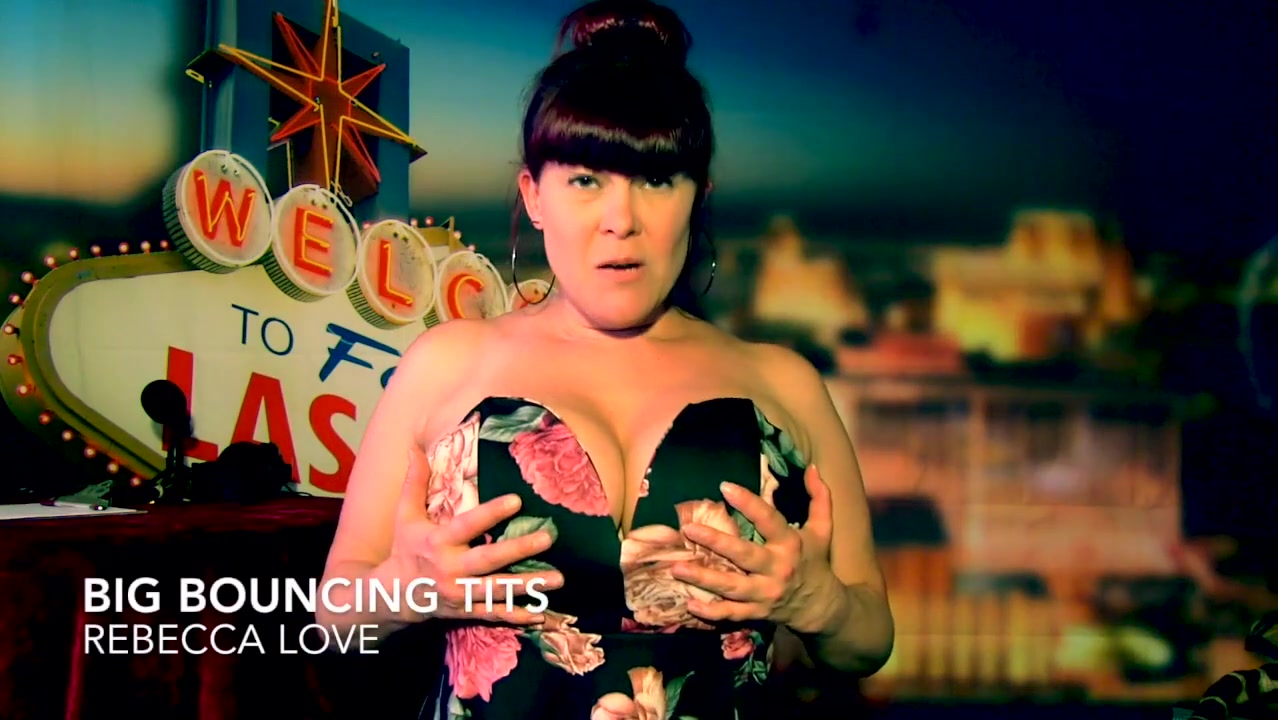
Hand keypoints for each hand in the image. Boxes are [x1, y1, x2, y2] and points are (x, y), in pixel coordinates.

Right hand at [377, 445, 561, 624]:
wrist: (392, 596)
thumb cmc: (405, 549)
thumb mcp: (405, 515)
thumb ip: (415, 483)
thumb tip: (414, 448)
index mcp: (438, 542)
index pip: (468, 525)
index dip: (491, 514)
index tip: (517, 500)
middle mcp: (451, 569)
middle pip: (488, 560)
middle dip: (519, 549)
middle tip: (547, 538)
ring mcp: (460, 593)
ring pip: (498, 590)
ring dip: (529, 585)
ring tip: (558, 578)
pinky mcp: (466, 610)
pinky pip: (494, 614)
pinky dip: (517, 616)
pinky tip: (542, 614)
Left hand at [672, 465, 841, 633]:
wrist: (821, 606)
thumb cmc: (815, 561)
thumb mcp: (823, 529)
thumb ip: (820, 497)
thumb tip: (811, 467)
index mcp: (790, 544)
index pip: (768, 520)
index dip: (748, 503)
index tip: (724, 486)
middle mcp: (777, 569)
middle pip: (744, 555)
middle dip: (716, 542)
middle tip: (688, 529)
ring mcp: (765, 593)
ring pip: (732, 587)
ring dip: (704, 578)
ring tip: (677, 568)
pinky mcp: (757, 612)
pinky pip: (732, 614)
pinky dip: (711, 613)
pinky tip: (690, 604)